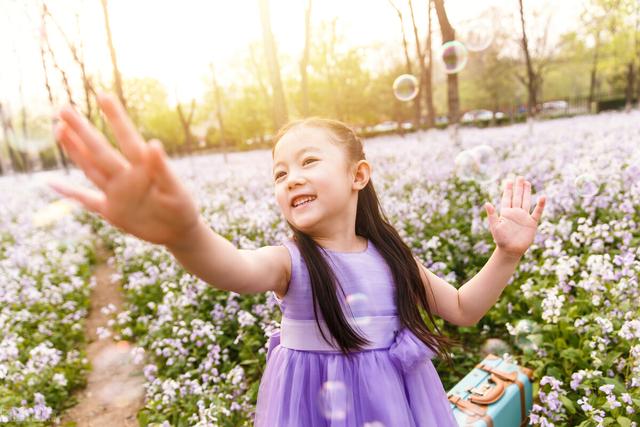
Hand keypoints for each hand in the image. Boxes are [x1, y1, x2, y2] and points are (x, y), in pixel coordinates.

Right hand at [48, 92, 200, 247]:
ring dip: (74, 150)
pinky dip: (68, 193)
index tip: (103, 95)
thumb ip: (162, 169)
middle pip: (99, 150)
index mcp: (143, 167)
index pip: (126, 137)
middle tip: (63, 109)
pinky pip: (85, 200)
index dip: (115, 117)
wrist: (179, 231)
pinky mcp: (111, 211)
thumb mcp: (175, 190)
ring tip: (58, 129)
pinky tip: (50, 183)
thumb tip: (153, 143)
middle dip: (82, 130)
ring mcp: (116, 192)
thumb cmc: (182, 208)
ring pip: (90, 167)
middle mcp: (125, 176)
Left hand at [483, 175, 545, 258]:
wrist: (510, 250)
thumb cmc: (501, 240)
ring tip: (527, 183)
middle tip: (520, 177)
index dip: (508, 189)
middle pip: (517, 197)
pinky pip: (537, 212)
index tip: (509, 180)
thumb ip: (492, 214)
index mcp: (506, 213)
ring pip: (526, 201)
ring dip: (527, 192)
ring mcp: (524, 217)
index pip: (507, 198)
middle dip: (518, 187)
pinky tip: (543, 197)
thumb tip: (487, 203)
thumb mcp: (495, 226)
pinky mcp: (531, 223)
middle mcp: (515, 213)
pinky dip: (540, 205)